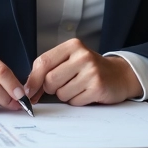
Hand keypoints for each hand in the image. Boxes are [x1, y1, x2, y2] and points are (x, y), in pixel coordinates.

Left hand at [24, 39, 141, 104]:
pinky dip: (77, 101)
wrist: (119, 75)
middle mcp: (83, 56)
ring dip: (66, 96)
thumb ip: (50, 68)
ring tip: (78, 87)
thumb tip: (28, 88)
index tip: (29, 91)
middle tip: (62, 86)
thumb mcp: (71, 60)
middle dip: (51, 89)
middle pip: (50, 80)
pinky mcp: (98, 87)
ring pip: (61, 93)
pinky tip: (86, 93)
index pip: (43, 62)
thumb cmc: (89, 69)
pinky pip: (75, 101)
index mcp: (73, 46)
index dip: (33, 79)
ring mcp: (92, 71)